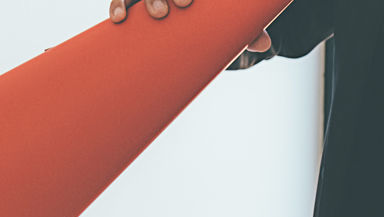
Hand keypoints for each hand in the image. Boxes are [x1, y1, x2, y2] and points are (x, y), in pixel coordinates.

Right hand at [108, 0, 273, 52]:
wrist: (191, 10)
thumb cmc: (211, 14)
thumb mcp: (226, 19)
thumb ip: (246, 28)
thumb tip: (265, 46)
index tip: (189, 4)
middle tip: (182, 6)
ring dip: (139, 0)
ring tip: (150, 15)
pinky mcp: (134, 0)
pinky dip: (118, 6)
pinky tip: (118, 20)